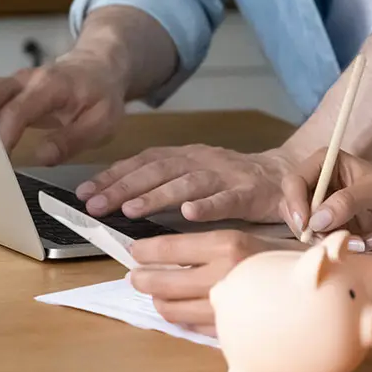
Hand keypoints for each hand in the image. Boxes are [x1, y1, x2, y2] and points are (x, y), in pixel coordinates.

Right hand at [0, 51, 127, 164]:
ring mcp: (11, 83)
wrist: (98, 66)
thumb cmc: (100, 94)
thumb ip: (71, 139)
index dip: (1, 135)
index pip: (17, 111)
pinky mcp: (5, 90)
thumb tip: (41, 156)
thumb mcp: (101, 121)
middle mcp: (24, 81)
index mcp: (49, 86)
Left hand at [76, 145, 296, 223]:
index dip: (114, 175)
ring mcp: (226, 175)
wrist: (286, 176)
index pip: (143, 162)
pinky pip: (227, 199)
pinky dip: (208, 206)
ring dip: (157, 196)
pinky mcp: (250, 192)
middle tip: (97, 205)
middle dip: (124, 187)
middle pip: (157, 171)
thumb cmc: (234, 181)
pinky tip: (190, 215)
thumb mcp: (194, 175)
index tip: (86, 192)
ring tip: (131, 210)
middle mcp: (202, 160)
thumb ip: (163, 183)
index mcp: (186, 156)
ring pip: (186, 183)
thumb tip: (118, 199)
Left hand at [128, 231, 299, 333]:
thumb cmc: (279, 258)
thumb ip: (206, 247)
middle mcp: (224, 274)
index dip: (144, 251)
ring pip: (172, 310)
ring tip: (157, 294)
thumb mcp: (243, 238)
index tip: (134, 251)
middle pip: (162, 284)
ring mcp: (228, 306)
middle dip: (143, 280)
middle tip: (136, 276)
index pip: (168, 248)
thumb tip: (165, 253)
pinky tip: (183, 310)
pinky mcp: (232, 331)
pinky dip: (182, 319)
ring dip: (159, 302)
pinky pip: (192, 327)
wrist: (321, 286)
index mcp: (227, 244)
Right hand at [281, 149, 371, 253]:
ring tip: (361, 241)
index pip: (294, 181)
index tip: (306, 225)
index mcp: (326, 164)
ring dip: (330, 240)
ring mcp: (327, 211)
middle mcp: (321, 186)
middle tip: (332, 239)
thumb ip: (349, 200)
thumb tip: (316, 220)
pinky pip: (325, 245)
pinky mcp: (336, 232)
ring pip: (306, 231)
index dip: (295, 203)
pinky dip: (342, 248)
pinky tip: (367, 244)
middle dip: (311, 228)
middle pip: (292, 209)